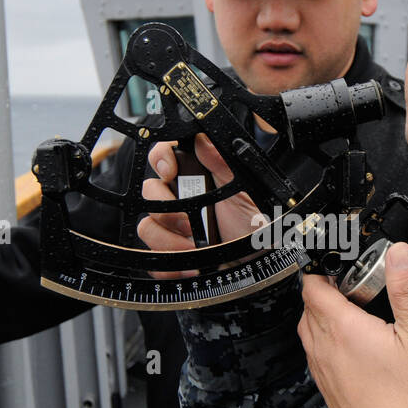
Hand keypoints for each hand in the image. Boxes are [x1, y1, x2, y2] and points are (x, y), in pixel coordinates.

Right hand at [137, 134, 263, 277]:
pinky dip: (168, 265)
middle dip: (167, 210)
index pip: (164, 155)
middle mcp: (181, 198)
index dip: (160, 159)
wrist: (259, 261)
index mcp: (197, 176)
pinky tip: (188, 267)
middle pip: (150, 192)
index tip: (170, 172)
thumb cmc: (256, 224)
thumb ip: (223, 163)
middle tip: (191, 224)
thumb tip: (202, 139)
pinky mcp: (171, 253)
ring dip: (168, 241)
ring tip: (194, 248)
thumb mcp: (245, 191)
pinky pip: (153, 258)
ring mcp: (173, 227)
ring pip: (148, 226)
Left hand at [297, 242, 407, 407]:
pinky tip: (360, 347)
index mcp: (341, 327)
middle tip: (362, 286)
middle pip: (310, 305)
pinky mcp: (329, 388)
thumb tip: (399, 253)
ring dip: (328, 316)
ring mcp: (322, 370)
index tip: (344, 261)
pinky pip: (319, 353)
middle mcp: (323, 347)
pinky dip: (331, 341)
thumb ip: (406, 290)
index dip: (324, 267)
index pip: (312, 284)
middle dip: (329, 289)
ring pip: (312, 330)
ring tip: (362, 315)